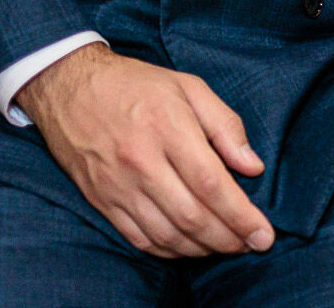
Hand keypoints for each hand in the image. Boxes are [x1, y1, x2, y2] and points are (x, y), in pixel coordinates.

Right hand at [16, 42, 273, 257]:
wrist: (70, 86)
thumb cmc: (138, 84)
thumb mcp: (190, 87)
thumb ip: (226, 126)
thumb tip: (253, 168)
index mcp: (169, 129)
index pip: (211, 184)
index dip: (241, 215)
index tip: (264, 235)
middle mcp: (141, 162)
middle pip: (191, 215)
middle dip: (228, 238)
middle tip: (252, 246)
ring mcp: (118, 185)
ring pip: (166, 233)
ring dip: (201, 249)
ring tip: (227, 247)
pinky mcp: (101, 200)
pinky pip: (138, 237)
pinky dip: (167, 250)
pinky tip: (189, 247)